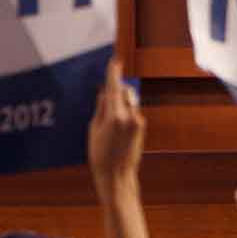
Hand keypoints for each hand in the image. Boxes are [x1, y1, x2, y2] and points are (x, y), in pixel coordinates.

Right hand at [89, 59, 145, 191]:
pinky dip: (124, 111)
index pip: (114, 88)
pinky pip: (132, 111)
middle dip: (116, 88)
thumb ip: (100, 108)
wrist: (117, 176)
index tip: (114, 61)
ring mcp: (138, 121)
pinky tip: (115, 125)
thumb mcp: (94, 130)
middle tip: (105, 91)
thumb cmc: (100, 155)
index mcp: (115, 116)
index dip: (114, 73)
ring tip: (108, 115)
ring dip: (120, 101)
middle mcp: (130, 116)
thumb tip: (104, 92)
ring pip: (129, 101)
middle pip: (124, 91)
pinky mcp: (142, 126)